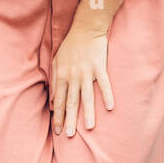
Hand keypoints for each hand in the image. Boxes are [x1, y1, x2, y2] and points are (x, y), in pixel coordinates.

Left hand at [50, 16, 114, 137]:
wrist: (86, 27)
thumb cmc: (71, 44)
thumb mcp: (57, 60)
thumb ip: (55, 80)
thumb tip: (53, 100)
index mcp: (62, 75)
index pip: (59, 101)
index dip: (58, 117)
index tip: (57, 130)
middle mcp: (73, 76)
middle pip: (71, 102)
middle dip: (69, 120)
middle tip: (69, 135)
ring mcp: (87, 72)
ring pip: (87, 96)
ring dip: (87, 112)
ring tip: (89, 127)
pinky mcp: (100, 67)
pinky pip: (104, 84)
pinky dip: (107, 95)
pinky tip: (110, 107)